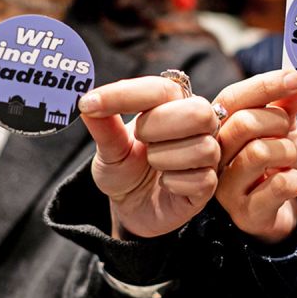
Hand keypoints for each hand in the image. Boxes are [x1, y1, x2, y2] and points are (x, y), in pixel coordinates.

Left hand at [77, 71, 296, 239]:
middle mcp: (196, 125)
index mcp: (172, 105)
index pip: (160, 88)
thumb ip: (104, 128)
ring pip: (202, 147)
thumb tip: (86, 104)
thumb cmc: (125, 171)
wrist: (131, 209)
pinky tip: (164, 185)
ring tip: (152, 164)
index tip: (89, 104)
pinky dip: (174, 183)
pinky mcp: (209, 185)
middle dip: (158, 126)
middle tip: (140, 140)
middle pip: (198, 112)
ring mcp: (206, 155)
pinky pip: (202, 179)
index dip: (125, 95)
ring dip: (163, 158)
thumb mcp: (108, 150)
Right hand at [213, 70, 296, 243]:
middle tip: (286, 133)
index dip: (266, 85)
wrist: (278, 211)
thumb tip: (295, 80)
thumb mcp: (279, 128)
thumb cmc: (274, 164)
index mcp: (217, 129)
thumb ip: (284, 104)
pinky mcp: (245, 213)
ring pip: (258, 153)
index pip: (233, 98)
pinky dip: (294, 180)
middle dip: (278, 123)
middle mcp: (213, 157)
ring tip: (288, 161)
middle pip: (244, 123)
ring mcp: (226, 187)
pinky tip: (291, 183)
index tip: (296, 79)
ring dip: (287, 152)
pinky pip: (277, 185)